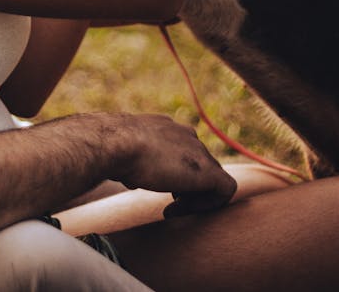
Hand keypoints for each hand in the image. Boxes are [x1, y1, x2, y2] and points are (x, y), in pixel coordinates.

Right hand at [110, 113, 236, 212]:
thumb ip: (134, 158)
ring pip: (211, 178)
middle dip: (185, 186)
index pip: (181, 152)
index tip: (157, 187)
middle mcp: (186, 135)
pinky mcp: (208, 171)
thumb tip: (128, 174)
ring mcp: (199, 151)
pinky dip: (209, 205)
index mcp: (167, 128)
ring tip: (172, 209)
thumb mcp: (124, 151)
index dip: (172, 174)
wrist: (118, 143)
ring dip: (194, 197)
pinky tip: (183, 211)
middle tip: (168, 203)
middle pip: (198, 165)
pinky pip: (225, 190)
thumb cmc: (114, 148)